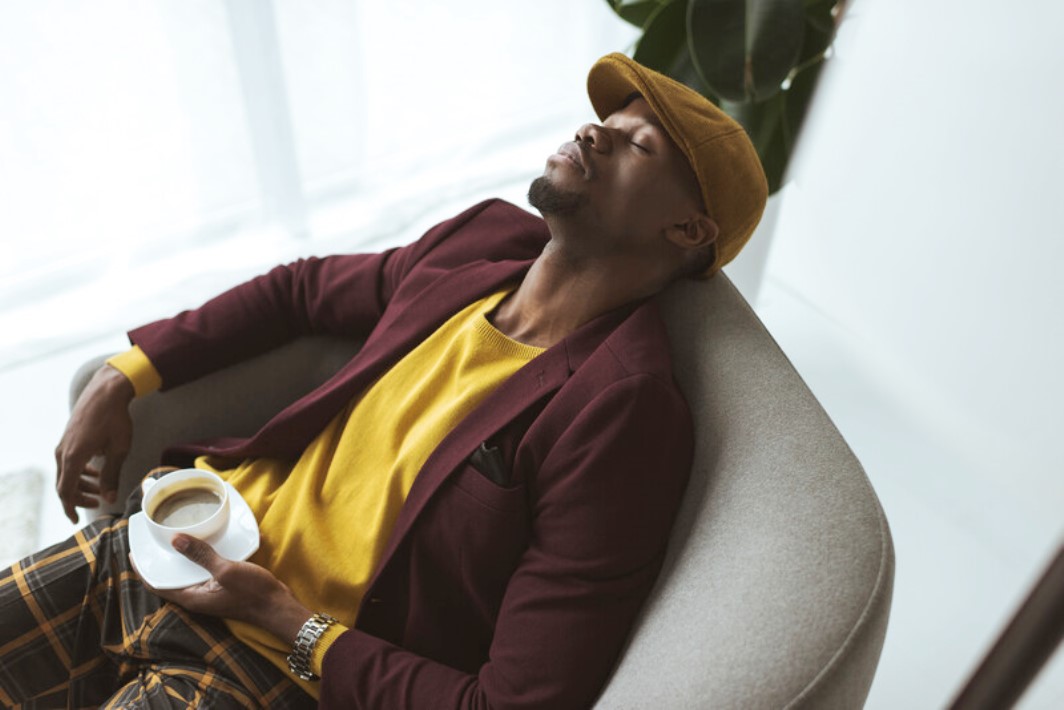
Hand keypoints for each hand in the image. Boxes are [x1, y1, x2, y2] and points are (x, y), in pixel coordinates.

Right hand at [54, 364, 134, 522]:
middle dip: (78, 497)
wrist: (107, 391)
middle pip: (64, 484)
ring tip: (100, 488)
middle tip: (96, 502)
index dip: (70, 508)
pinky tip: (96, 470)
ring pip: (66, 472)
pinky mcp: (68, 438)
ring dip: (81, 483)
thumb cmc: (116, 419)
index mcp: (73, 457)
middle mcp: (63, 452)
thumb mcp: (119, 450)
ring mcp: (63, 443)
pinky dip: (80, 470)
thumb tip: (109, 498)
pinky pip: (69, 461)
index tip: (76, 520)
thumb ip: (112, 476)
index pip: (65, 491)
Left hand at [133, 534, 311, 645]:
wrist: (277, 606)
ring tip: (176, 537)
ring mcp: (209, 593)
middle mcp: (196, 597)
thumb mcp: (226, 571)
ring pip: (186, 574)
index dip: (143, 570)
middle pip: (169, 579)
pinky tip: (205, 544)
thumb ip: (201, 556)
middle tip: (154, 540)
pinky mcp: (221, 587)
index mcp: (191, 597)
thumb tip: (176, 540)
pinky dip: (199, 558)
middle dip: (161, 561)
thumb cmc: (252, 593)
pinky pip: (202, 572)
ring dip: (181, 558)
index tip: (135, 552)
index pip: (156, 585)